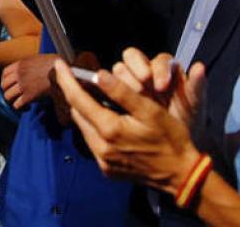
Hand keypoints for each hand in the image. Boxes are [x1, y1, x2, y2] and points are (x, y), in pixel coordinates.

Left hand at [0, 52, 58, 111]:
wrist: (61, 71)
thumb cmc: (54, 64)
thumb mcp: (37, 59)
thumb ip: (28, 65)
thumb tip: (26, 70)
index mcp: (20, 64)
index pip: (4, 73)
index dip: (6, 80)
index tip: (10, 85)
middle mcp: (18, 74)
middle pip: (4, 86)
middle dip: (8, 91)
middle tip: (16, 95)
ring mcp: (23, 85)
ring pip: (7, 96)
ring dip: (13, 101)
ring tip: (21, 103)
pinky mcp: (29, 96)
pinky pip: (17, 105)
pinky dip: (21, 108)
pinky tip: (27, 107)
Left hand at [53, 59, 203, 193]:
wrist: (180, 174)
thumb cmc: (170, 139)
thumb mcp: (150, 110)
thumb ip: (122, 92)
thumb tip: (98, 74)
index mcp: (110, 130)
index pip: (78, 99)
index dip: (66, 80)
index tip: (59, 64)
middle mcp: (101, 147)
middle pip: (77, 114)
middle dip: (73, 94)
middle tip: (75, 78)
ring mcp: (103, 161)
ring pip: (84, 128)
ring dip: (84, 111)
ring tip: (89, 95)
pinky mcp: (107, 169)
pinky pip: (92, 142)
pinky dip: (94, 127)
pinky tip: (104, 118)